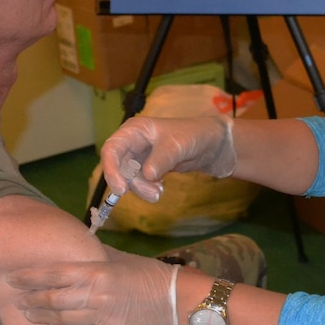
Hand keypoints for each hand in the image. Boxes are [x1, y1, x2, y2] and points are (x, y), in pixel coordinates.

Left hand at [8, 252, 179, 324]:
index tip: (14, 277)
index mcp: (99, 272)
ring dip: (41, 317)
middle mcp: (97, 295)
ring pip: (61, 319)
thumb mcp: (121, 260)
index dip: (31, 277)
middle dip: (31, 299)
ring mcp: (102, 318)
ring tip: (28, 314)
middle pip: (53, 299)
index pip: (55, 274)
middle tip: (16, 298)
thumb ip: (95, 258)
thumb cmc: (150, 275)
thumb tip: (73, 251)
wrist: (176, 301)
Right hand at [100, 116, 236, 202]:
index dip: (111, 169)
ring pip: (129, 177)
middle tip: (153, 194)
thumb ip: (161, 159)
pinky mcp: (148, 167)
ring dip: (141, 188)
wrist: (213, 144)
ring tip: (159, 193)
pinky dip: (147, 188)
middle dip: (132, 183)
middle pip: (118, 166)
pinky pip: (139, 182)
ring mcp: (140, 156)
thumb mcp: (178, 145)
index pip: (112, 149)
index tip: (121, 189)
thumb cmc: (195, 135)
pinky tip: (160, 189)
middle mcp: (133, 142)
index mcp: (135, 130)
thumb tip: (147, 175)